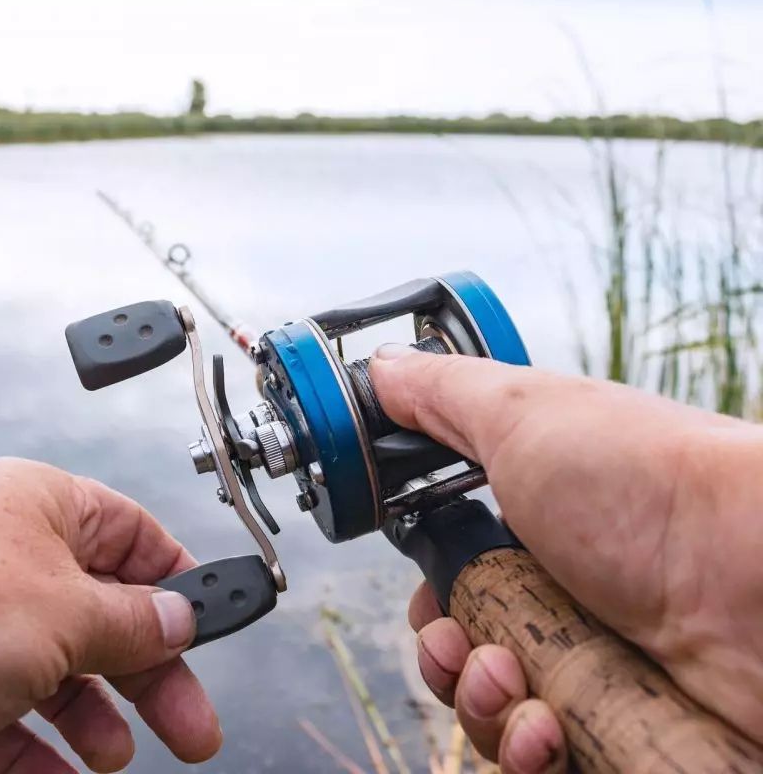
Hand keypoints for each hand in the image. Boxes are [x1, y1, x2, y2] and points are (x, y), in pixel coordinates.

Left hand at [0, 458, 220, 772]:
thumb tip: (179, 617)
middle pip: (101, 613)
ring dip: (89, 716)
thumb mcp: (63, 613)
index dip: (177, 585)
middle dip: (149, 674)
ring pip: (51, 667)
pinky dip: (30, 747)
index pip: (134, 537)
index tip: (212, 631)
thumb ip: (132, 622)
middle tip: (190, 728)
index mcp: (43, 507)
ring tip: (113, 757)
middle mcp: (4, 555)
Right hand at [370, 346, 762, 772]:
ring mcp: (598, 672)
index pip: (458, 590)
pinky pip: (541, 760)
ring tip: (516, 682)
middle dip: (447, 659)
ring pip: (494, 714)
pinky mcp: (622, 730)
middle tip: (466, 644)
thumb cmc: (644, 482)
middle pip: (467, 657)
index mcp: (535, 533)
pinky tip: (551, 729)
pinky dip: (528, 751)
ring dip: (481, 704)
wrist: (761, 577)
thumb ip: (441, 395)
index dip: (433, 606)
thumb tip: (381, 371)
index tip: (430, 605)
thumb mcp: (524, 413)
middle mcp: (566, 604)